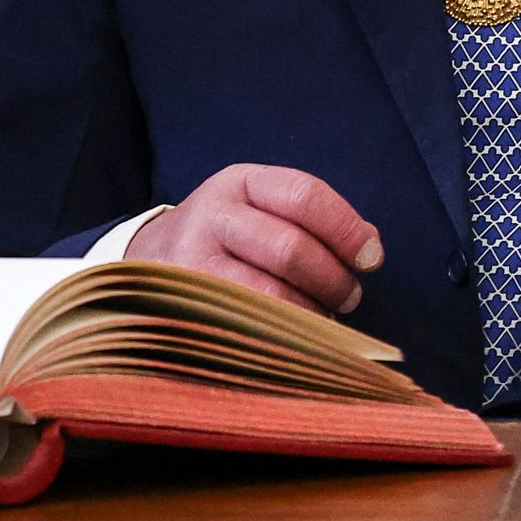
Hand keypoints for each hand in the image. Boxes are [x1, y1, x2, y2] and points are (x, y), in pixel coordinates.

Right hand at [131, 164, 383, 313]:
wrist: (147, 263)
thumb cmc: (227, 238)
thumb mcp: (259, 208)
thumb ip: (311, 220)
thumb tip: (370, 248)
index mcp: (239, 183)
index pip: (304, 196)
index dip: (346, 228)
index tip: (373, 258)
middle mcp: (211, 218)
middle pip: (290, 249)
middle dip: (333, 279)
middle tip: (350, 296)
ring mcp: (193, 266)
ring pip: (270, 295)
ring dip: (312, 313)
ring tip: (325, 318)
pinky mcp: (186, 309)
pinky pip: (248, 328)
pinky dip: (286, 336)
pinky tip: (298, 337)